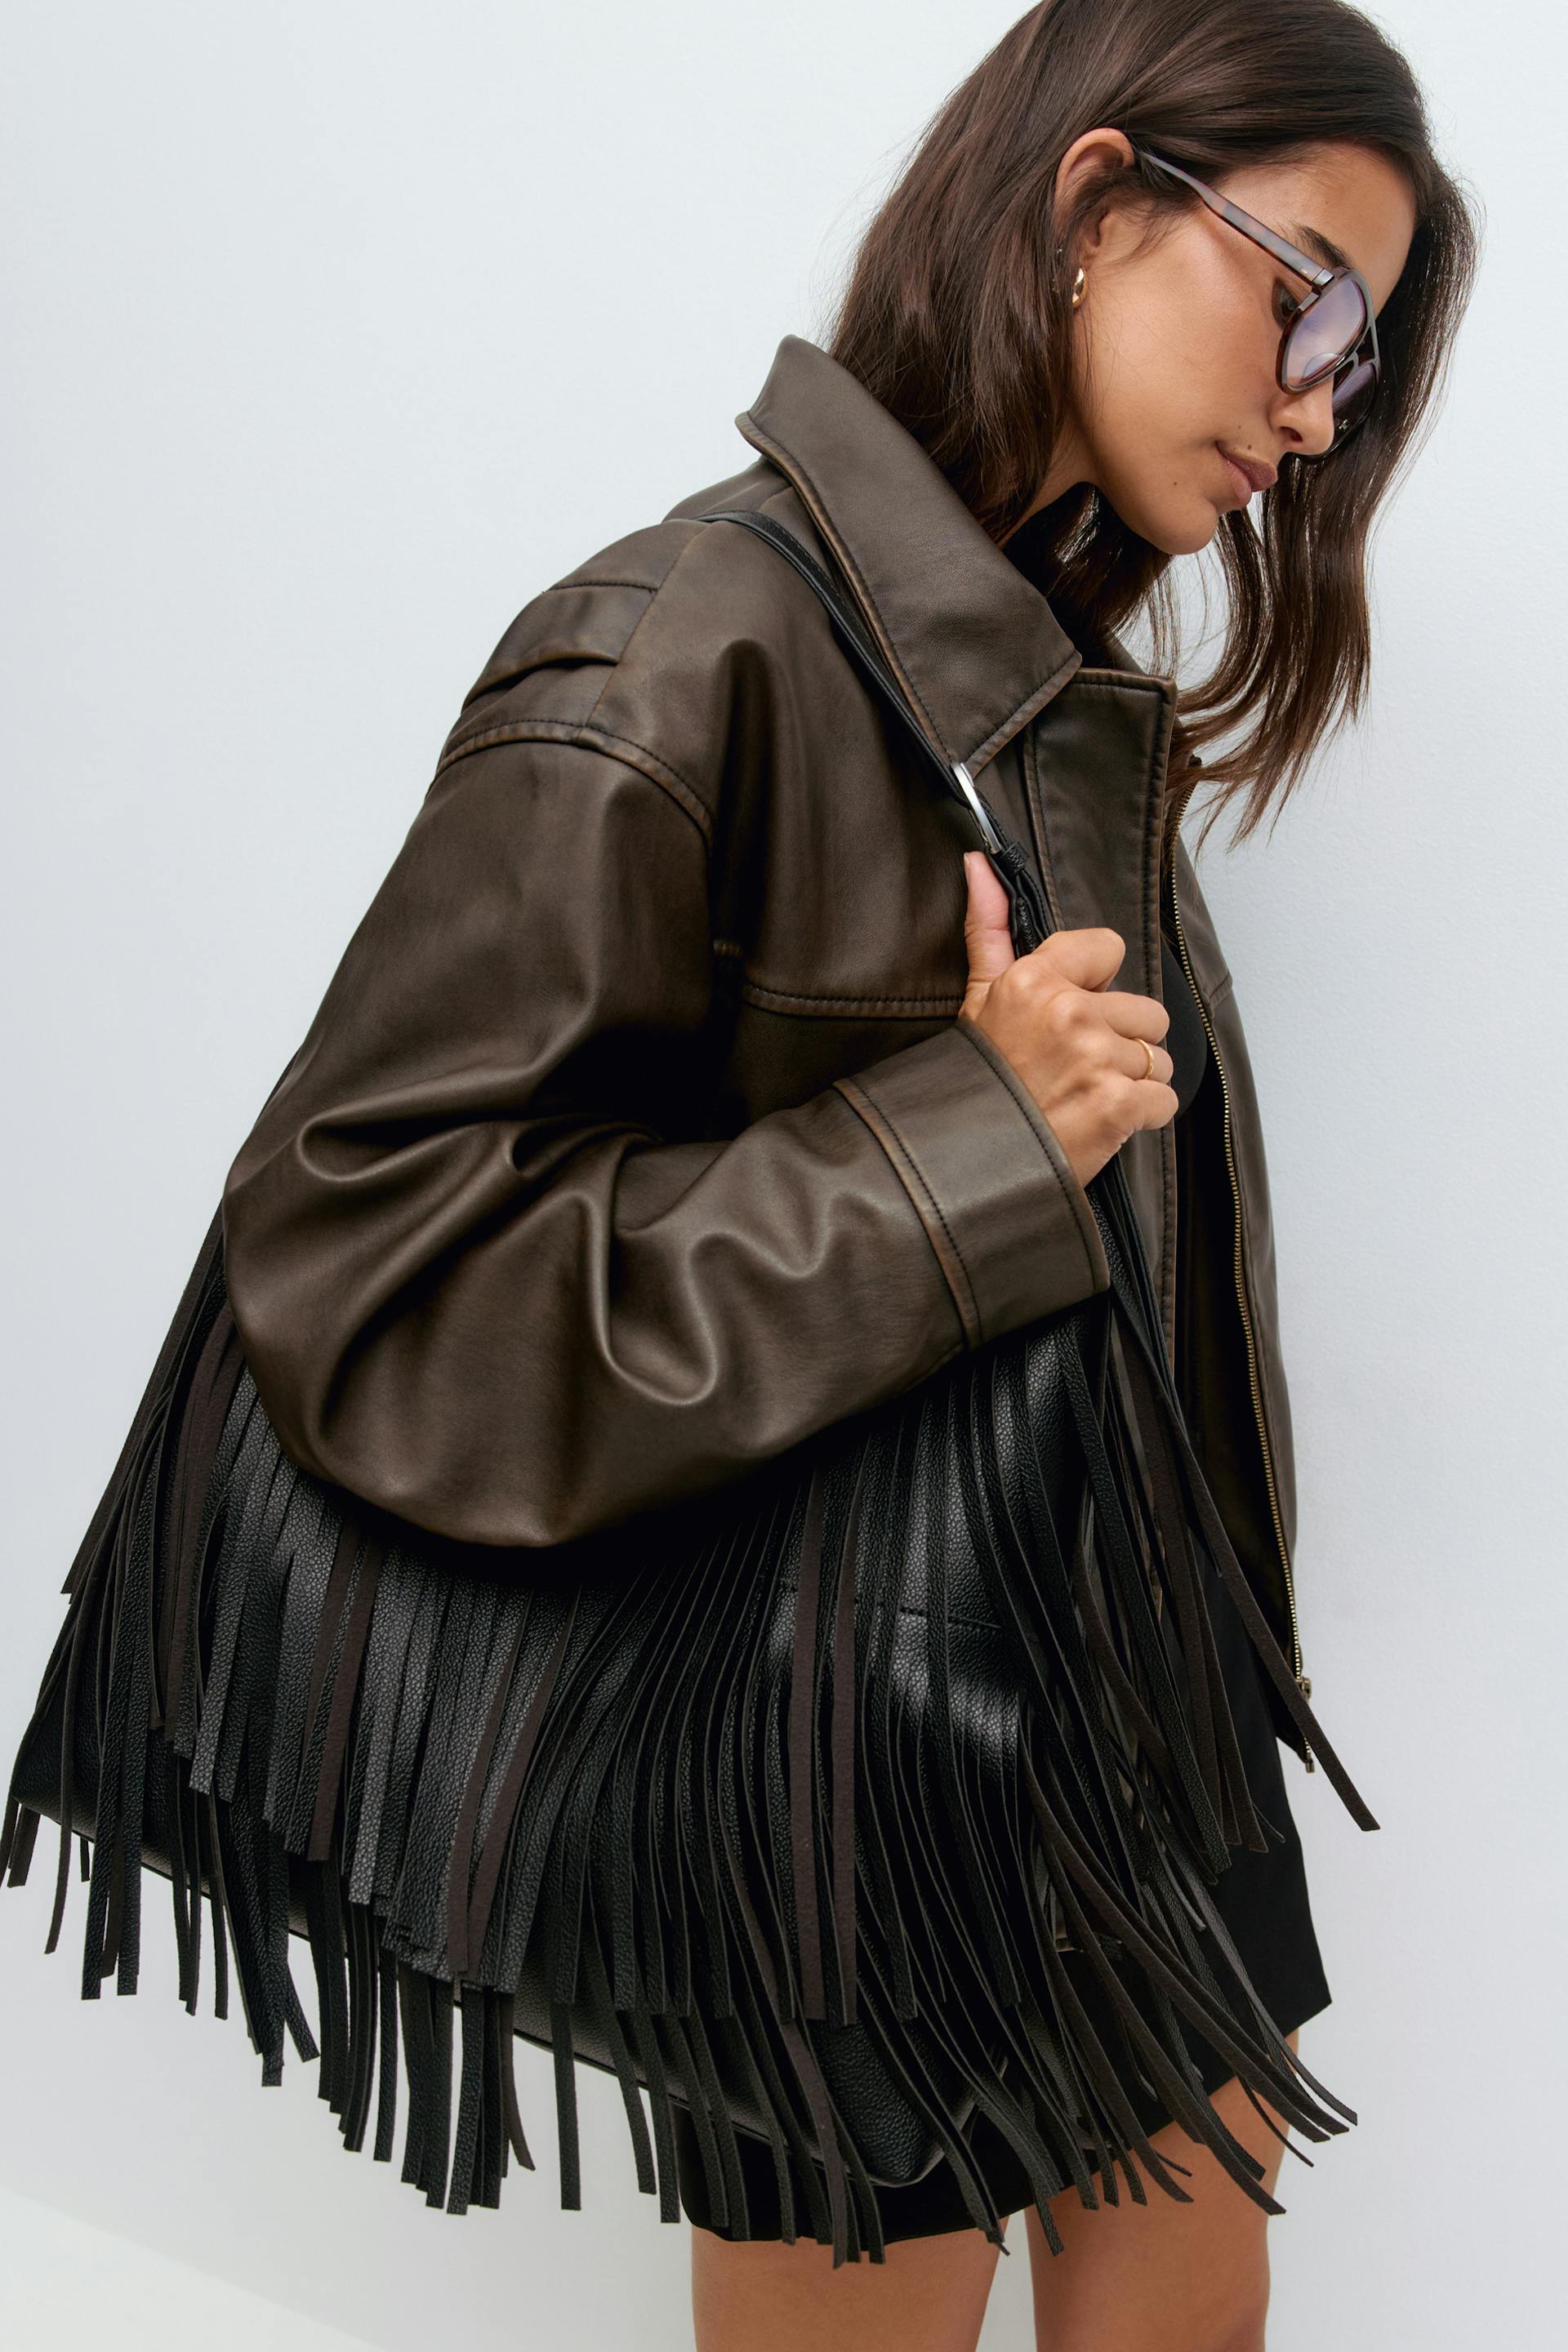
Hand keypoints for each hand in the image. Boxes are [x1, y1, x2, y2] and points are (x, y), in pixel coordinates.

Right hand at [957, 849, 1176, 1190]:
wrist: (965, 1161)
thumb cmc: (977, 1080)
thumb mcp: (977, 998)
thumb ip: (988, 927)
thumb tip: (980, 862)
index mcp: (1035, 978)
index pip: (1110, 949)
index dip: (1097, 987)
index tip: (1072, 1017)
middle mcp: (1070, 1012)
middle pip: (1146, 1012)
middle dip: (1122, 1044)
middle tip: (1077, 1070)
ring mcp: (1097, 1059)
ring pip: (1158, 1060)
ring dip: (1132, 1083)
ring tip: (1086, 1098)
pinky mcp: (1118, 1106)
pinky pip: (1164, 1101)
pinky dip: (1141, 1119)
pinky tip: (1102, 1123)